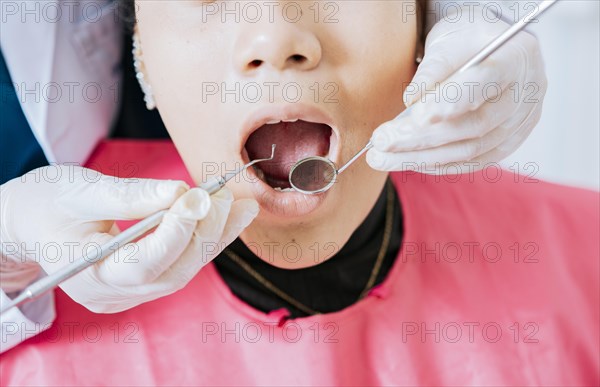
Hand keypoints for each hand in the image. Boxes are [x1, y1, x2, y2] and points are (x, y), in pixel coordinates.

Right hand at [0, 165, 257, 312]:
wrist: (32, 221)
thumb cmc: (47, 203)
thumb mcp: (81, 190)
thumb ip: (130, 194)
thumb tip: (181, 190)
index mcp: (87, 274)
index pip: (143, 264)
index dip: (177, 233)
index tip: (201, 198)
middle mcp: (111, 293)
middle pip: (172, 272)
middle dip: (205, 233)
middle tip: (224, 196)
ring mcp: (128, 293)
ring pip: (183, 270)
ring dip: (215, 237)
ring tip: (242, 207)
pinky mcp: (141, 282)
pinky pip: (180, 264)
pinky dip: (204, 239)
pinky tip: (226, 217)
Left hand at [367, 11, 546, 172]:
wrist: (492, 52)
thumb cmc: (469, 42)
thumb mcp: (449, 39)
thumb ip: (433, 68)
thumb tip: (411, 100)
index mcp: (516, 57)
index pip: (485, 82)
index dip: (452, 101)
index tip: (416, 114)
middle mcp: (525, 95)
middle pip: (473, 126)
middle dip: (421, 137)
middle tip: (381, 140)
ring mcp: (519, 125)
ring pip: (468, 151)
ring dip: (420, 157)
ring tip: (381, 157)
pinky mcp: (506, 145)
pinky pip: (469, 163)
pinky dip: (435, 165)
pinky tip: (405, 160)